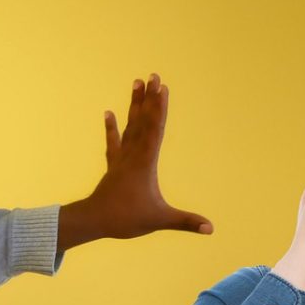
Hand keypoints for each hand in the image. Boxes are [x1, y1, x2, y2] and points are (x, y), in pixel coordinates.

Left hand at [57, 75, 211, 250]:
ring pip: (129, 126)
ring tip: (136, 83)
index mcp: (144, 163)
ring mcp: (121, 158)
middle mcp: (132, 155)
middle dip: (149, 98)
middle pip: (143, 121)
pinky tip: (109, 113)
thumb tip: (211, 229)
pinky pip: (113, 142)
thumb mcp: (159, 220)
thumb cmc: (125, 219)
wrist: (94, 220)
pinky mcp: (113, 166)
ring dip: (134, 105)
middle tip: (153, 75)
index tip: (162, 88)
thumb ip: (185, 222)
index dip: (159, 108)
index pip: (154, 129)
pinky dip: (112, 128)